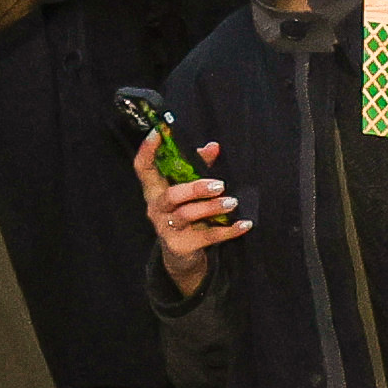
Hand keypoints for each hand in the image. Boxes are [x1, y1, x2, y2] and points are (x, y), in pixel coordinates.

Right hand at [135, 129, 252, 291]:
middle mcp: (156, 208)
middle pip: (171, 196)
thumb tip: (214, 146)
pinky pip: (207, 236)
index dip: (147, 150)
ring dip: (212, 208)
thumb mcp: (189, 190)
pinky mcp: (181, 246)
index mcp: (154, 190)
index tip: (158, 132)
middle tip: (219, 185)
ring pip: (187, 215)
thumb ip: (199, 166)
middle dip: (195, 188)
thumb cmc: (185, 212)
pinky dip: (228, 230)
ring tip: (233, 203)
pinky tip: (244, 224)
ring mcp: (166, 229)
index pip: (143, 168)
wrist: (182, 254)